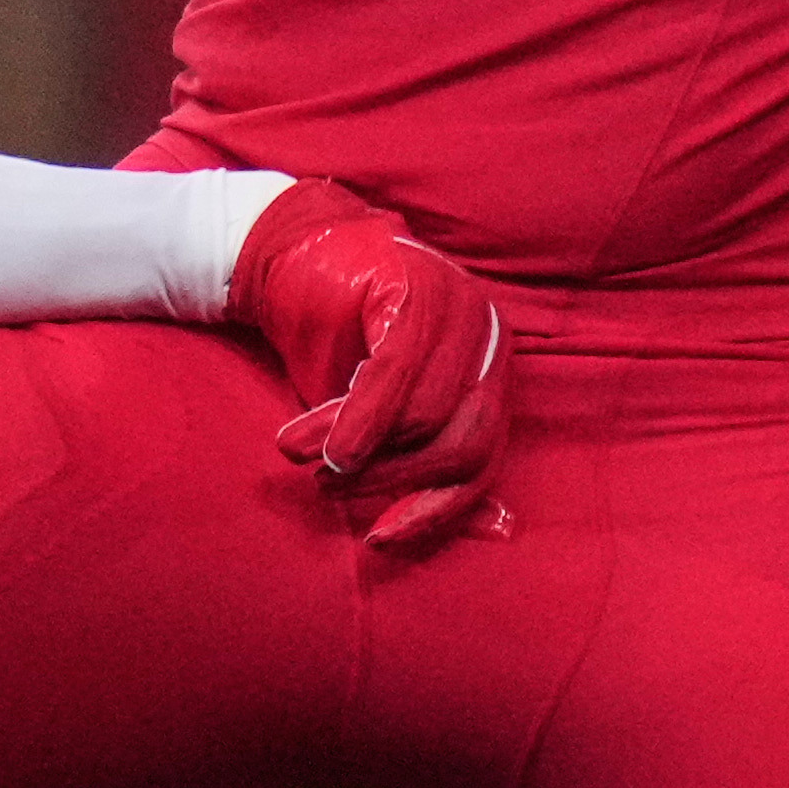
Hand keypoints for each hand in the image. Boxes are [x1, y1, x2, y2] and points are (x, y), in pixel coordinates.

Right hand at [227, 179, 507, 553]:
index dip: (436, 509)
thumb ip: (428, 459)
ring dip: (362, 452)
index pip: (482, 457)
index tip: (378, 539)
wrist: (289, 248)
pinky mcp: (415, 288)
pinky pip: (396, 372)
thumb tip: (499, 531)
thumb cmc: (335, 334)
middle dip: (394, 480)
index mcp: (490, 367)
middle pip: (464, 441)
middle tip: (331, 487)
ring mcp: (458, 307)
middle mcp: (489, 335)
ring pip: (429, 413)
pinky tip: (319, 443)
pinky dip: (357, 417)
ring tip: (308, 461)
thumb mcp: (381, 408)